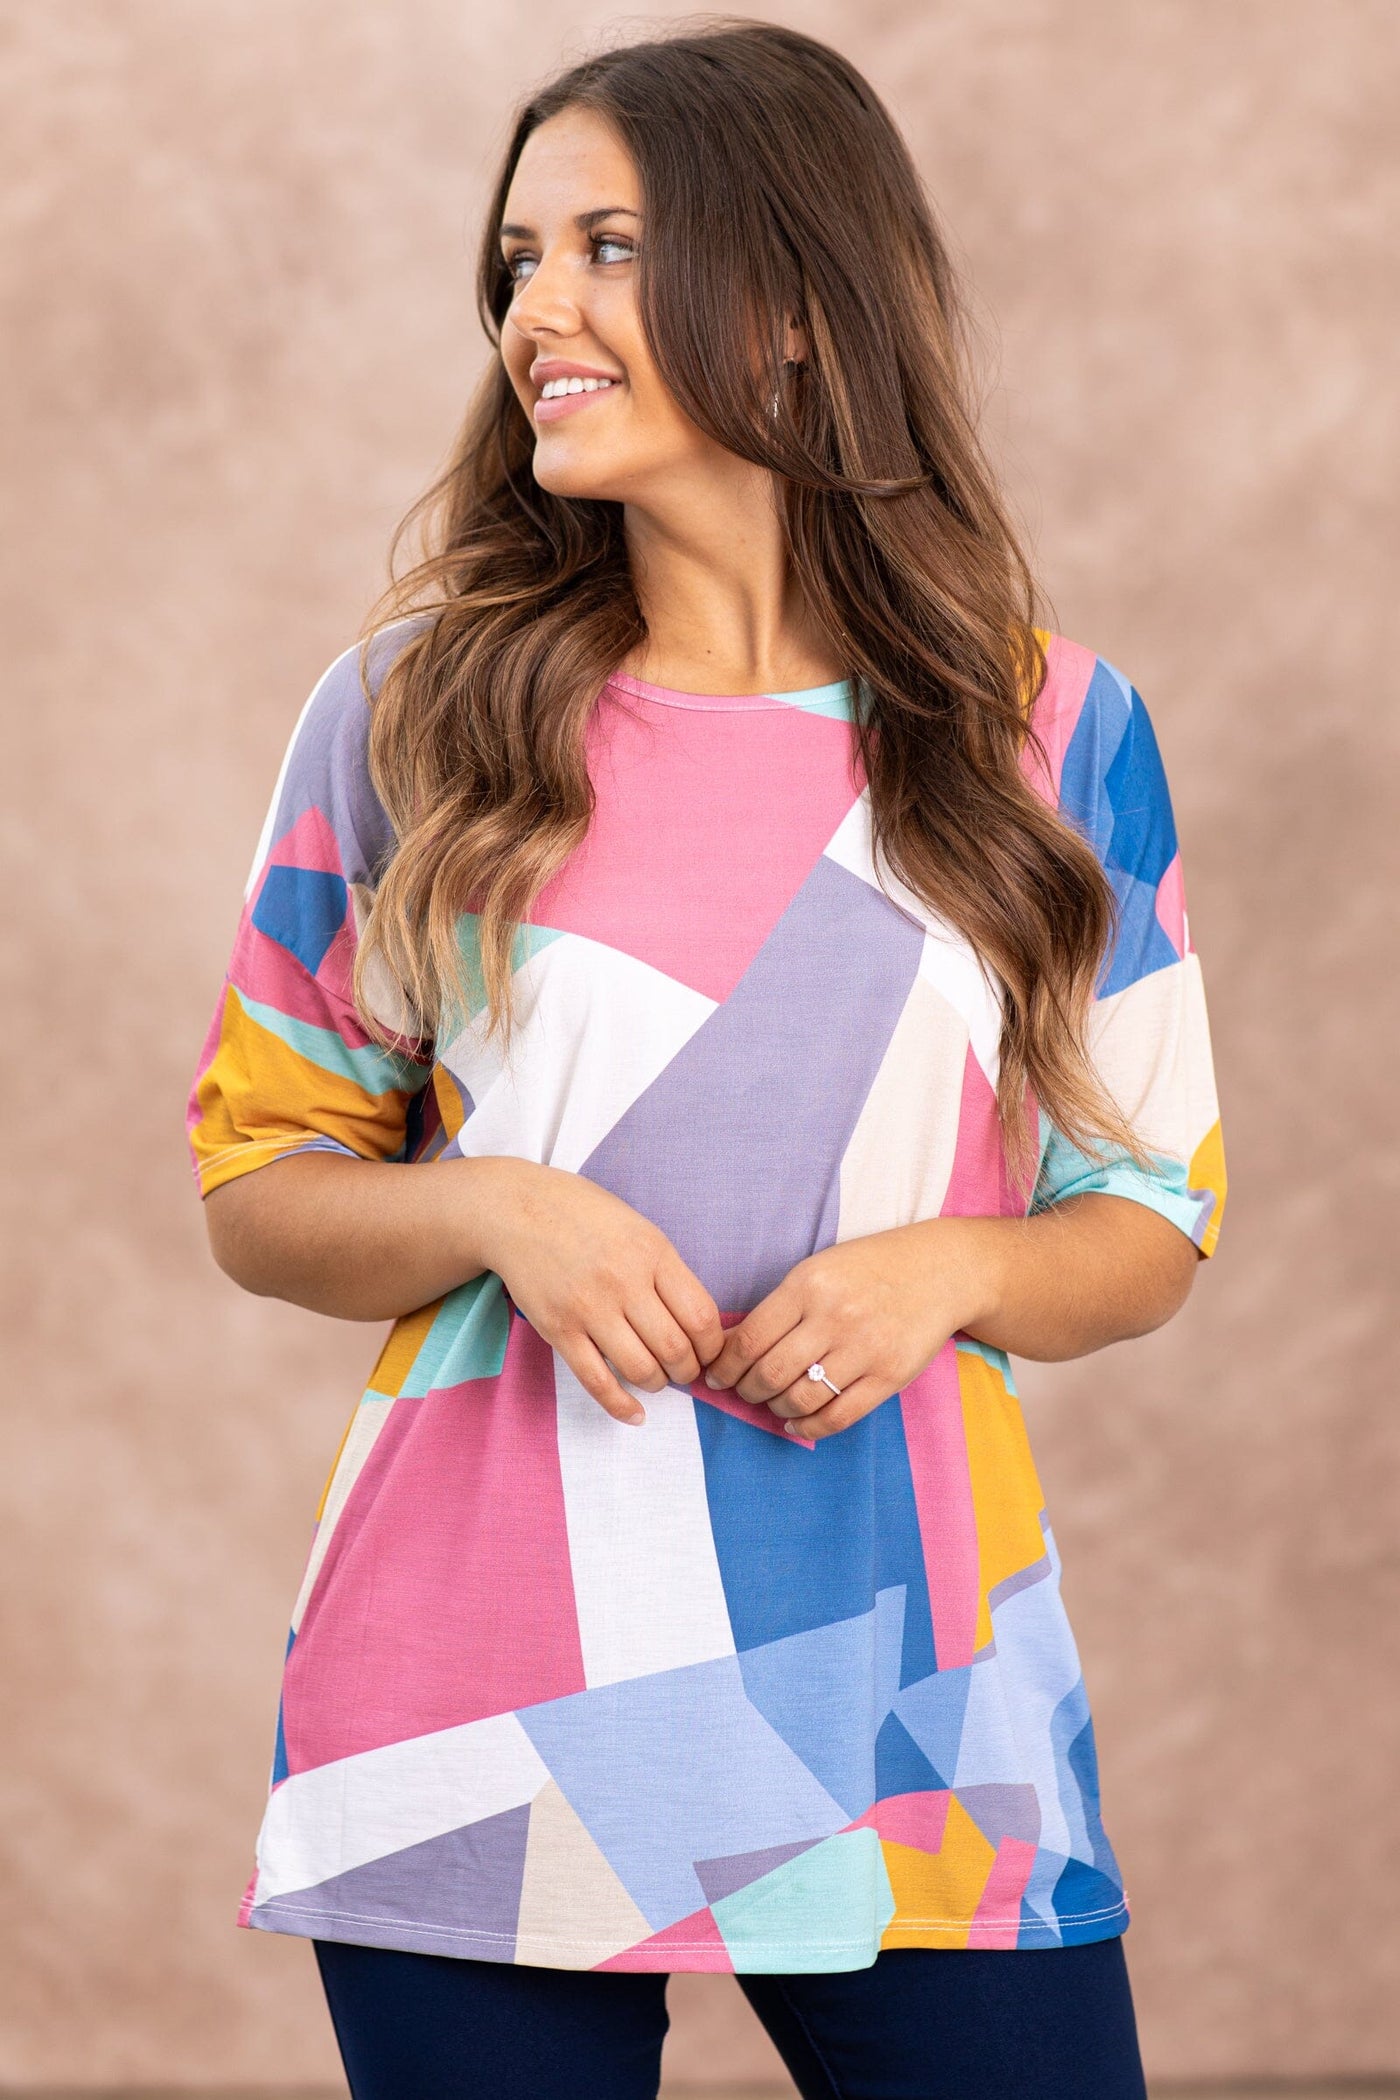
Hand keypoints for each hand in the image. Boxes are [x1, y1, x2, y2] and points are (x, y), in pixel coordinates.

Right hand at [483, 1162, 724, 1425]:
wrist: (518, 1211)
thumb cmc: (585, 1217)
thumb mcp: (639, 1229)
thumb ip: (668, 1272)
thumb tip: (699, 1324)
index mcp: (652, 1253)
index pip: (701, 1316)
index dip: (712, 1346)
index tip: (708, 1352)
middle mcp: (624, 1281)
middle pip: (675, 1349)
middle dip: (688, 1371)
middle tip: (685, 1370)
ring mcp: (589, 1308)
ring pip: (641, 1369)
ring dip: (658, 1384)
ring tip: (657, 1377)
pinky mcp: (559, 1330)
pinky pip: (596, 1381)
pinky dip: (621, 1405)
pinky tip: (636, 1413)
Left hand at [700, 1222, 991, 1441]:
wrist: (941, 1270)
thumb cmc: (870, 1268)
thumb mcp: (819, 1269)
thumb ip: (778, 1306)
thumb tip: (730, 1345)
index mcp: (809, 1284)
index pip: (750, 1338)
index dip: (726, 1365)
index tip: (717, 1375)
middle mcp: (835, 1317)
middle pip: (770, 1373)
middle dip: (747, 1390)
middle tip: (744, 1391)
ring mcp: (865, 1349)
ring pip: (800, 1398)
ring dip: (776, 1409)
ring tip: (773, 1403)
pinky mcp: (890, 1376)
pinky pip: (839, 1416)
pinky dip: (809, 1426)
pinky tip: (797, 1422)